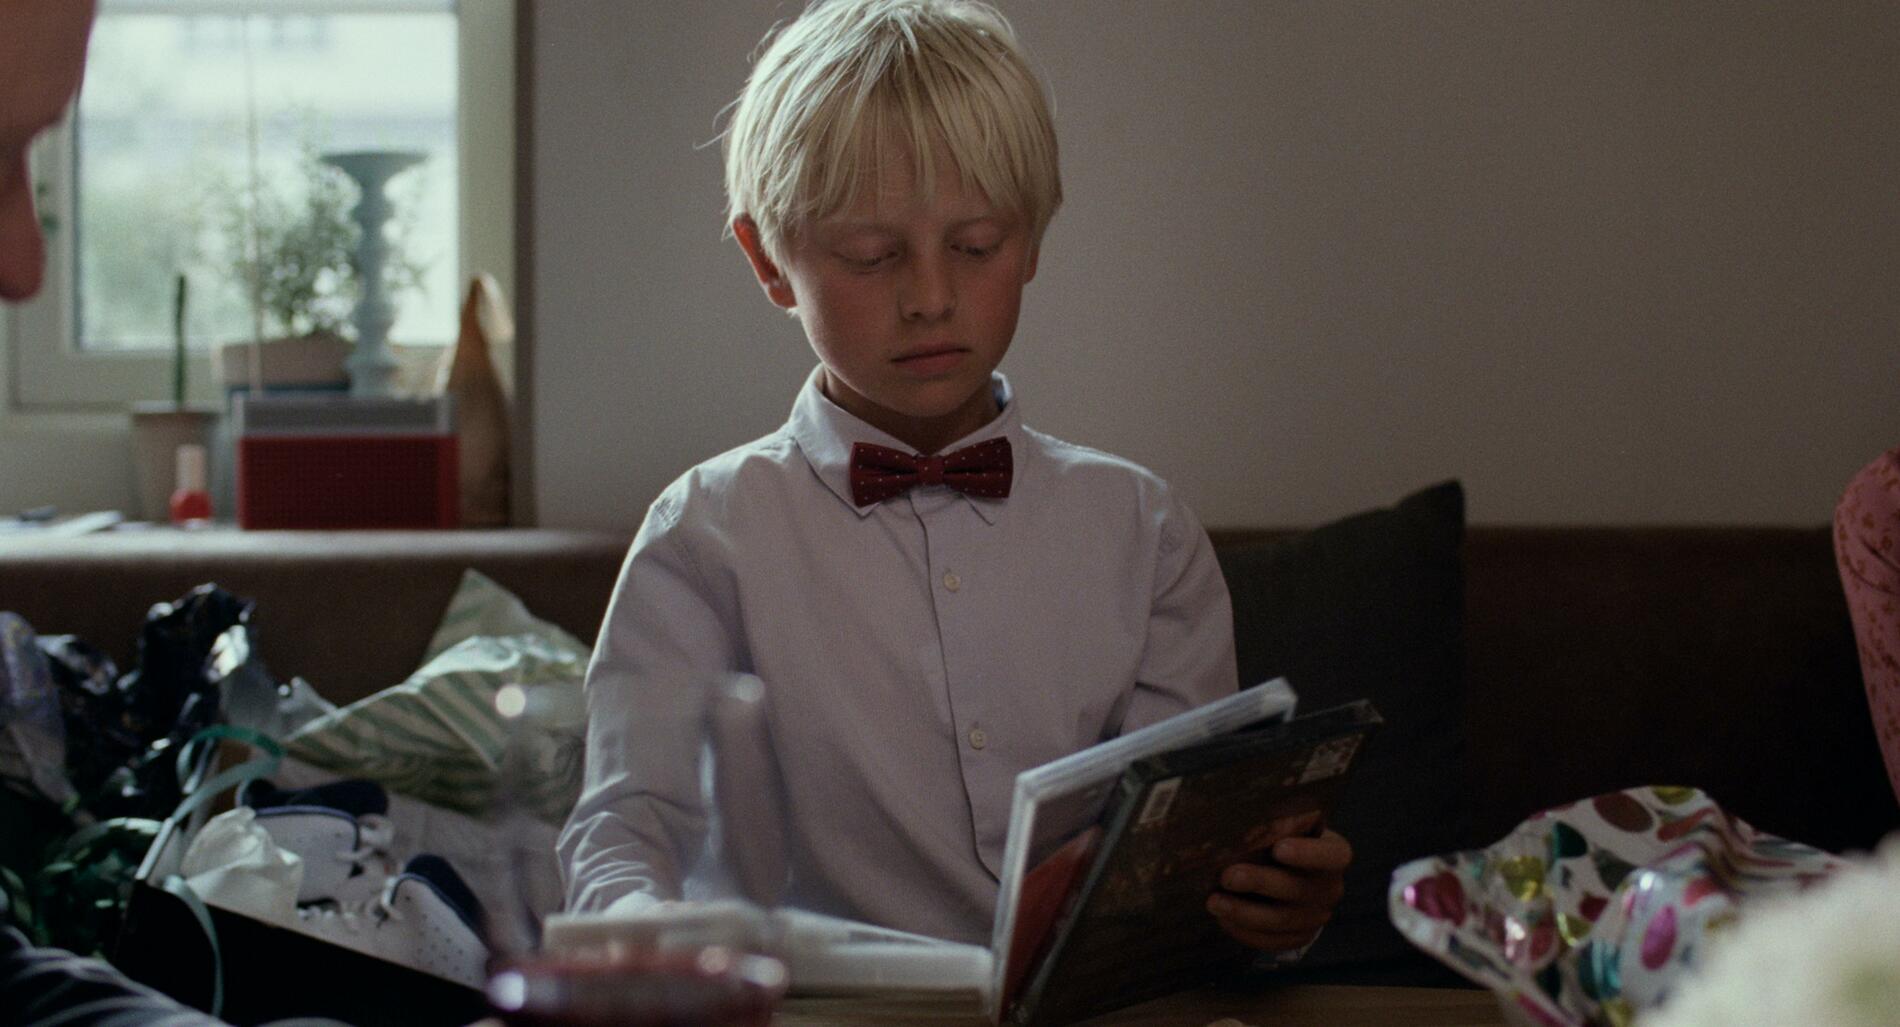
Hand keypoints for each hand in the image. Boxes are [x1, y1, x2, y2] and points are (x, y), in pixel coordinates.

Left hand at [1206, 828, 1351, 952]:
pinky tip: (1223, 919)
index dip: (1308, 854)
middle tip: (1228, 876)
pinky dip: (1245, 931)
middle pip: (1298, 890)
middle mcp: (1330, 888)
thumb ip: (1272, 825)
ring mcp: (1316, 916)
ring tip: (1214, 902)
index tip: (1279, 848)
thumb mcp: (1286, 827)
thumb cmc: (1284, 839)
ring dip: (1244, 912)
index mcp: (1335, 854)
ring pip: (1281, 920)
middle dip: (1259, 883)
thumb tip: (1234, 823)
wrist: (1291, 871)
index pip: (1333, 856)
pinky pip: (1272, 940)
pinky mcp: (1299, 937)